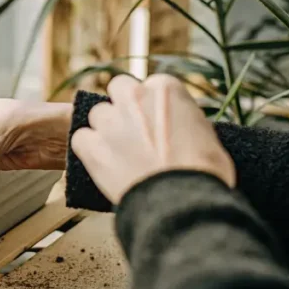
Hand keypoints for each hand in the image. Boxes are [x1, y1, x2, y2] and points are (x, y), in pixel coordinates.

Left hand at [70, 74, 235, 203]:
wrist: (181, 203)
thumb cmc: (202, 173)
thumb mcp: (207, 136)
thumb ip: (184, 121)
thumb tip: (178, 127)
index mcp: (166, 89)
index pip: (151, 85)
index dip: (152, 106)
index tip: (156, 122)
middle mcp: (135, 97)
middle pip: (119, 89)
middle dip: (124, 106)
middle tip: (133, 130)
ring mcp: (110, 121)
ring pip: (98, 114)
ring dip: (106, 129)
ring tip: (120, 153)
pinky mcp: (92, 146)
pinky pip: (80, 139)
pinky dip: (88, 150)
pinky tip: (102, 164)